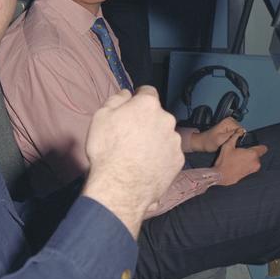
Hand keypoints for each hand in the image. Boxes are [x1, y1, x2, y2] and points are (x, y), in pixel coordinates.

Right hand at [83, 86, 183, 237]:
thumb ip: (116, 100)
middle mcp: (166, 119)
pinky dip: (161, 157)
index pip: (148, 92)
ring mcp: (174, 141)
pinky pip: (169, 154)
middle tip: (130, 136)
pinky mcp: (178, 161)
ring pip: (164, 135)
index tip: (132, 107)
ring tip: (138, 155)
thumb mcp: (101, 117)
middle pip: (157, 115)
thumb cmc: (107, 150)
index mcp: (148, 105)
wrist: (120, 186)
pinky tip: (147, 166)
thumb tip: (126, 93)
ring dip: (155, 140)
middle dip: (147, 122)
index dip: (138, 98)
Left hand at [185, 117, 241, 152]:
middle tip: (226, 142)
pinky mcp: (229, 128)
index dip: (237, 137)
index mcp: (228, 121)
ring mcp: (230, 124)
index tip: (230, 141)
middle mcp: (230, 121)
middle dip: (235, 138)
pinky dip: (232, 139)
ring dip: (233, 139)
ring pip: (239, 134)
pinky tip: (226, 140)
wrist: (203, 143)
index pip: (241, 130)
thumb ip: (232, 134)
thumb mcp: (221, 139)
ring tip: (225, 141)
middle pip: (240, 131)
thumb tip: (243, 131)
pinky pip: (236, 134)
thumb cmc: (209, 142)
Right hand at [211, 130, 267, 187]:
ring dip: (249, 159)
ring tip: (239, 158)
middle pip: (258, 154)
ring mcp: (254, 169)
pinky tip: (238, 164)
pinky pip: (251, 166)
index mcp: (252, 154)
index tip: (253, 146)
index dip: (259, 146)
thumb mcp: (228, 145)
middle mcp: (256, 162)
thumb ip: (235, 136)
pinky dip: (247, 164)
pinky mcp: (250, 173)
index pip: (263, 148)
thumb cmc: (224, 161)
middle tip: (241, 152)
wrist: (221, 176)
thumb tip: (240, 130)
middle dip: (251, 152)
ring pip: (254, 160)